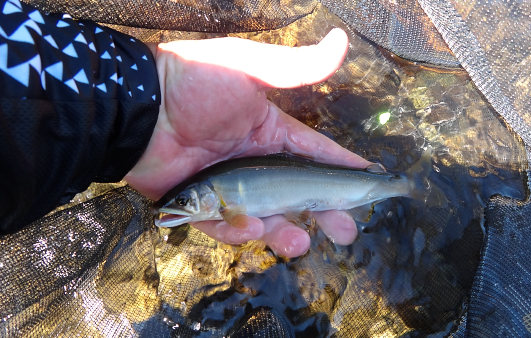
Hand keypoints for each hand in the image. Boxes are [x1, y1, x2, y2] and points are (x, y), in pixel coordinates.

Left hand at [126, 29, 369, 256]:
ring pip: (267, 218)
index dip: (342, 168)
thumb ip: (298, 67)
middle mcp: (253, 163)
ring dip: (286, 233)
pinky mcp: (201, 207)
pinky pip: (226, 227)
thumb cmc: (196, 82)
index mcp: (269, 132)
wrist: (137, 106)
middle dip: (325, 214)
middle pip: (298, 195)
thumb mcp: (251, 70)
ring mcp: (228, 188)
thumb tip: (342, 40)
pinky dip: (239, 232)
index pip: (315, 153)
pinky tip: (249, 229)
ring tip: (298, 242)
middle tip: (347, 231)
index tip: (369, 182)